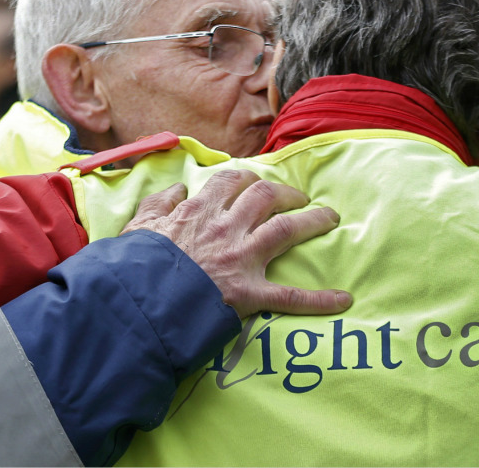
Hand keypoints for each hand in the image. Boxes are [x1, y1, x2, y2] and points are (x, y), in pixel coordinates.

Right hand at [121, 169, 351, 318]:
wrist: (138, 300)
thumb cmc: (135, 265)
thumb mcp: (138, 226)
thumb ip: (158, 203)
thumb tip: (179, 187)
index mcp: (199, 211)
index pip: (230, 181)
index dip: (247, 178)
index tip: (255, 182)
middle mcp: (226, 228)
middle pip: (266, 196)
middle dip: (286, 193)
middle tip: (298, 197)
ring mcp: (241, 258)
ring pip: (287, 229)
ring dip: (313, 220)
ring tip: (329, 218)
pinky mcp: (250, 294)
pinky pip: (290, 296)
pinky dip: (319, 299)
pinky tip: (343, 299)